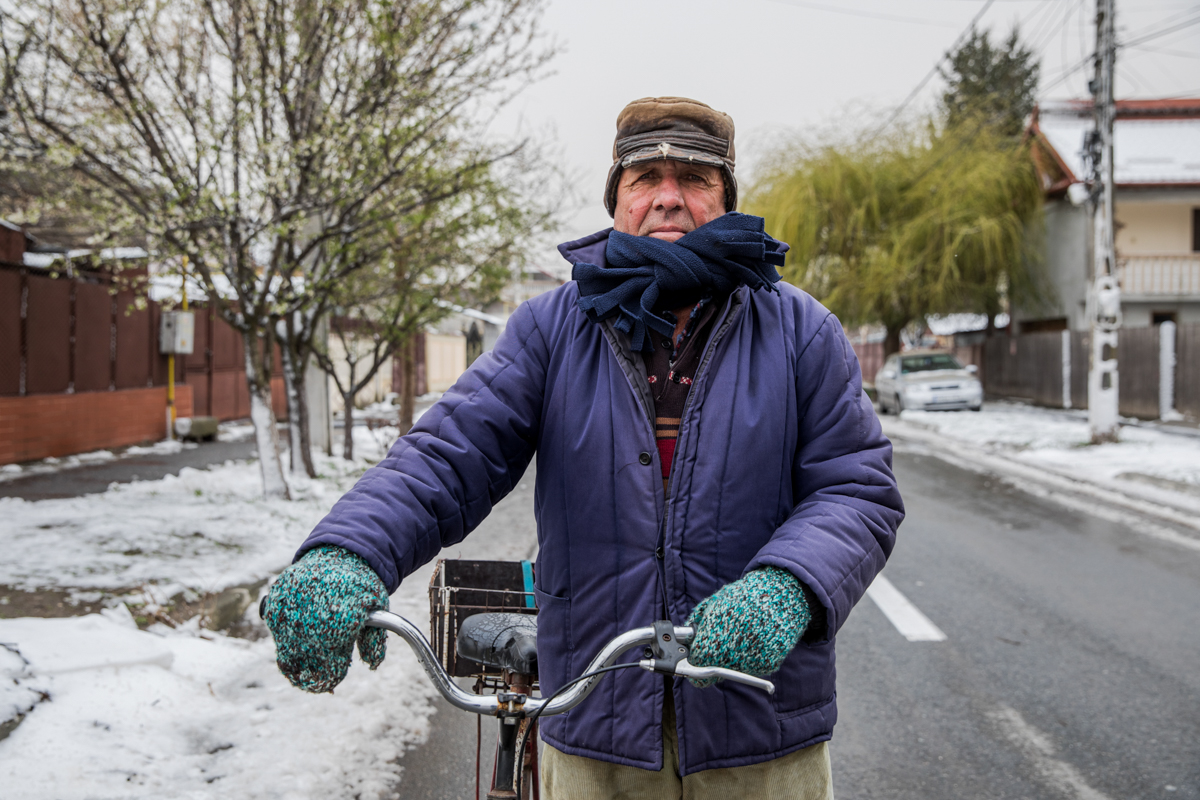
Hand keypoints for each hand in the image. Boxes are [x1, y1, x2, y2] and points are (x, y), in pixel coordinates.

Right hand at [262, 545, 389, 692]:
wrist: (341, 552)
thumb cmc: (362, 586)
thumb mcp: (378, 611)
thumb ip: (374, 642)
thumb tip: (371, 664)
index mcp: (340, 627)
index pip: (327, 674)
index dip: (329, 679)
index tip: (331, 678)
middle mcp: (311, 622)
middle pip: (302, 668)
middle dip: (311, 673)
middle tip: (317, 671)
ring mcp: (290, 611)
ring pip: (285, 653)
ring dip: (296, 655)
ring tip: (309, 648)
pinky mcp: (276, 601)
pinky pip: (276, 629)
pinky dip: (286, 634)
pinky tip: (300, 626)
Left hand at [685, 567, 809, 686]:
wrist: (783, 594)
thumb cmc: (744, 596)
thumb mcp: (714, 603)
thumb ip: (697, 624)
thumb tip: (684, 640)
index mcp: (716, 632)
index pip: (697, 660)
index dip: (694, 657)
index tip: (695, 653)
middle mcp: (733, 650)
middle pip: (713, 668)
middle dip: (711, 659)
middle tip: (717, 644)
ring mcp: (752, 659)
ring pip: (732, 669)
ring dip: (731, 659)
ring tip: (741, 635)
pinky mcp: (768, 665)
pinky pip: (751, 668)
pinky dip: (750, 658)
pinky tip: (755, 639)